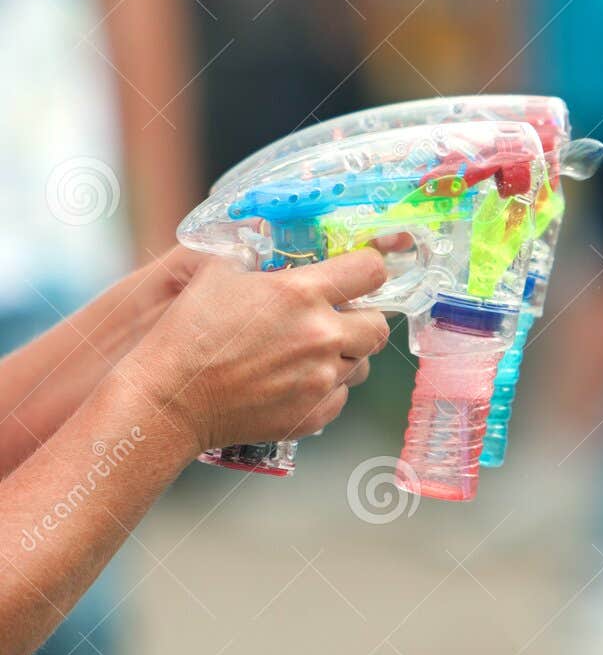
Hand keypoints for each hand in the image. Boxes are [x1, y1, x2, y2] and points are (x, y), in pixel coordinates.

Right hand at [126, 250, 389, 457]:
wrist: (172, 399)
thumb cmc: (189, 333)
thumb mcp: (217, 272)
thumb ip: (253, 253)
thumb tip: (267, 240)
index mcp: (301, 294)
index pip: (371, 271)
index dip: (368, 269)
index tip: (358, 274)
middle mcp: (321, 336)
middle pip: (378, 326)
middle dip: (364, 319)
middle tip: (340, 319)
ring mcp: (320, 380)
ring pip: (362, 365)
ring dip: (345, 356)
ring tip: (311, 353)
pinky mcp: (313, 414)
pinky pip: (341, 398)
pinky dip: (326, 389)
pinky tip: (297, 380)